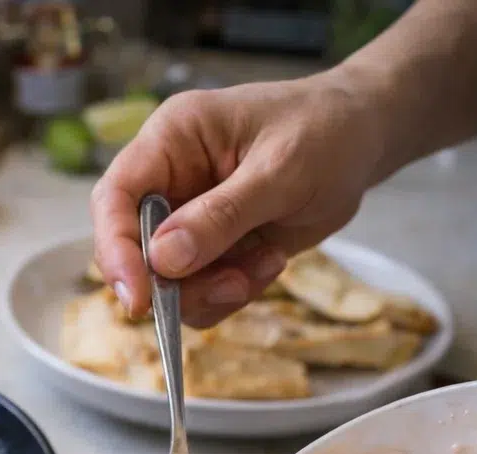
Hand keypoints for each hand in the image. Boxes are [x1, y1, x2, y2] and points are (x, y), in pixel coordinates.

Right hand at [91, 73, 384, 326]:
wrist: (361, 142)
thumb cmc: (324, 132)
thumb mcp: (280, 170)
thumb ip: (221, 215)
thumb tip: (163, 259)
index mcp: (172, 141)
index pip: (115, 198)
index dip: (117, 250)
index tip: (138, 299)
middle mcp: (170, 182)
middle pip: (136, 253)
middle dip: (178, 284)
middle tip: (232, 286)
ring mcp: (188, 221)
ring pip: (169, 285)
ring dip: (214, 291)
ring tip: (265, 264)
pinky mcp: (211, 251)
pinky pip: (202, 294)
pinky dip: (235, 293)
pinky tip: (270, 262)